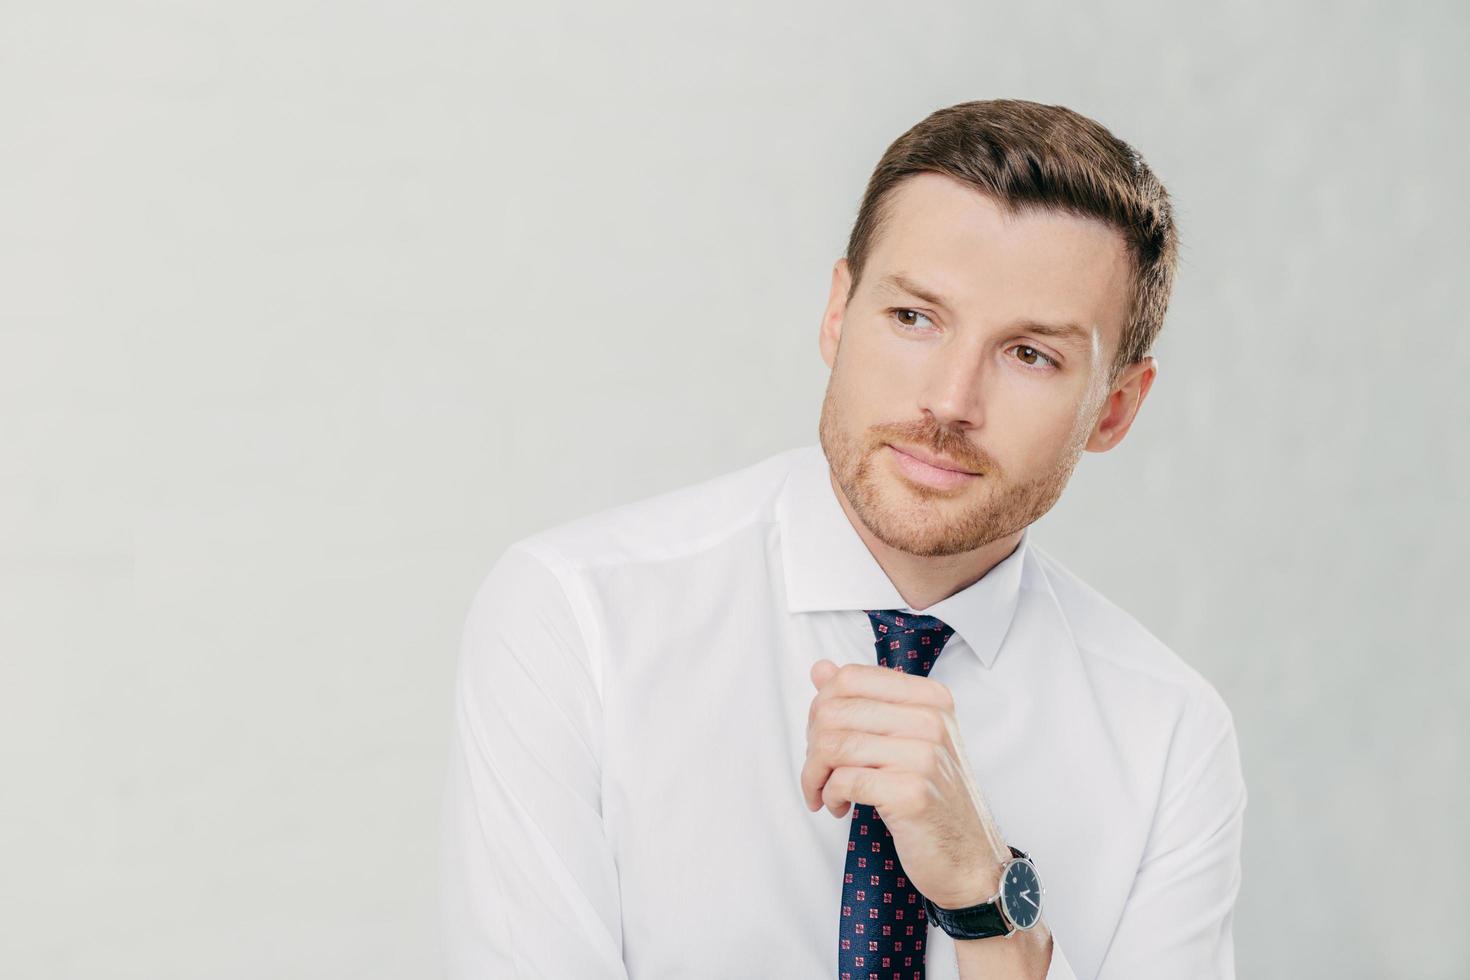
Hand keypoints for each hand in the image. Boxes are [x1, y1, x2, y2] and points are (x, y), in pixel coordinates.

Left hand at [801, 658, 1010, 909]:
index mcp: (930, 699)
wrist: (969, 858)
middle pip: (834, 711)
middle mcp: (931, 721)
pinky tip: (839, 807)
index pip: (851, 678)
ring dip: (814, 775)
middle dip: (812, 745)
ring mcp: (924, 756)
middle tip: (818, 770)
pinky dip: (829, 796)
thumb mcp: (905, 740)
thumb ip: (862, 702)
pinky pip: (844, 781)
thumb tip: (821, 669)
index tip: (822, 736)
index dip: (822, 707)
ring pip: (833, 746)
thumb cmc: (935, 799)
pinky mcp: (911, 793)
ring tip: (823, 792)